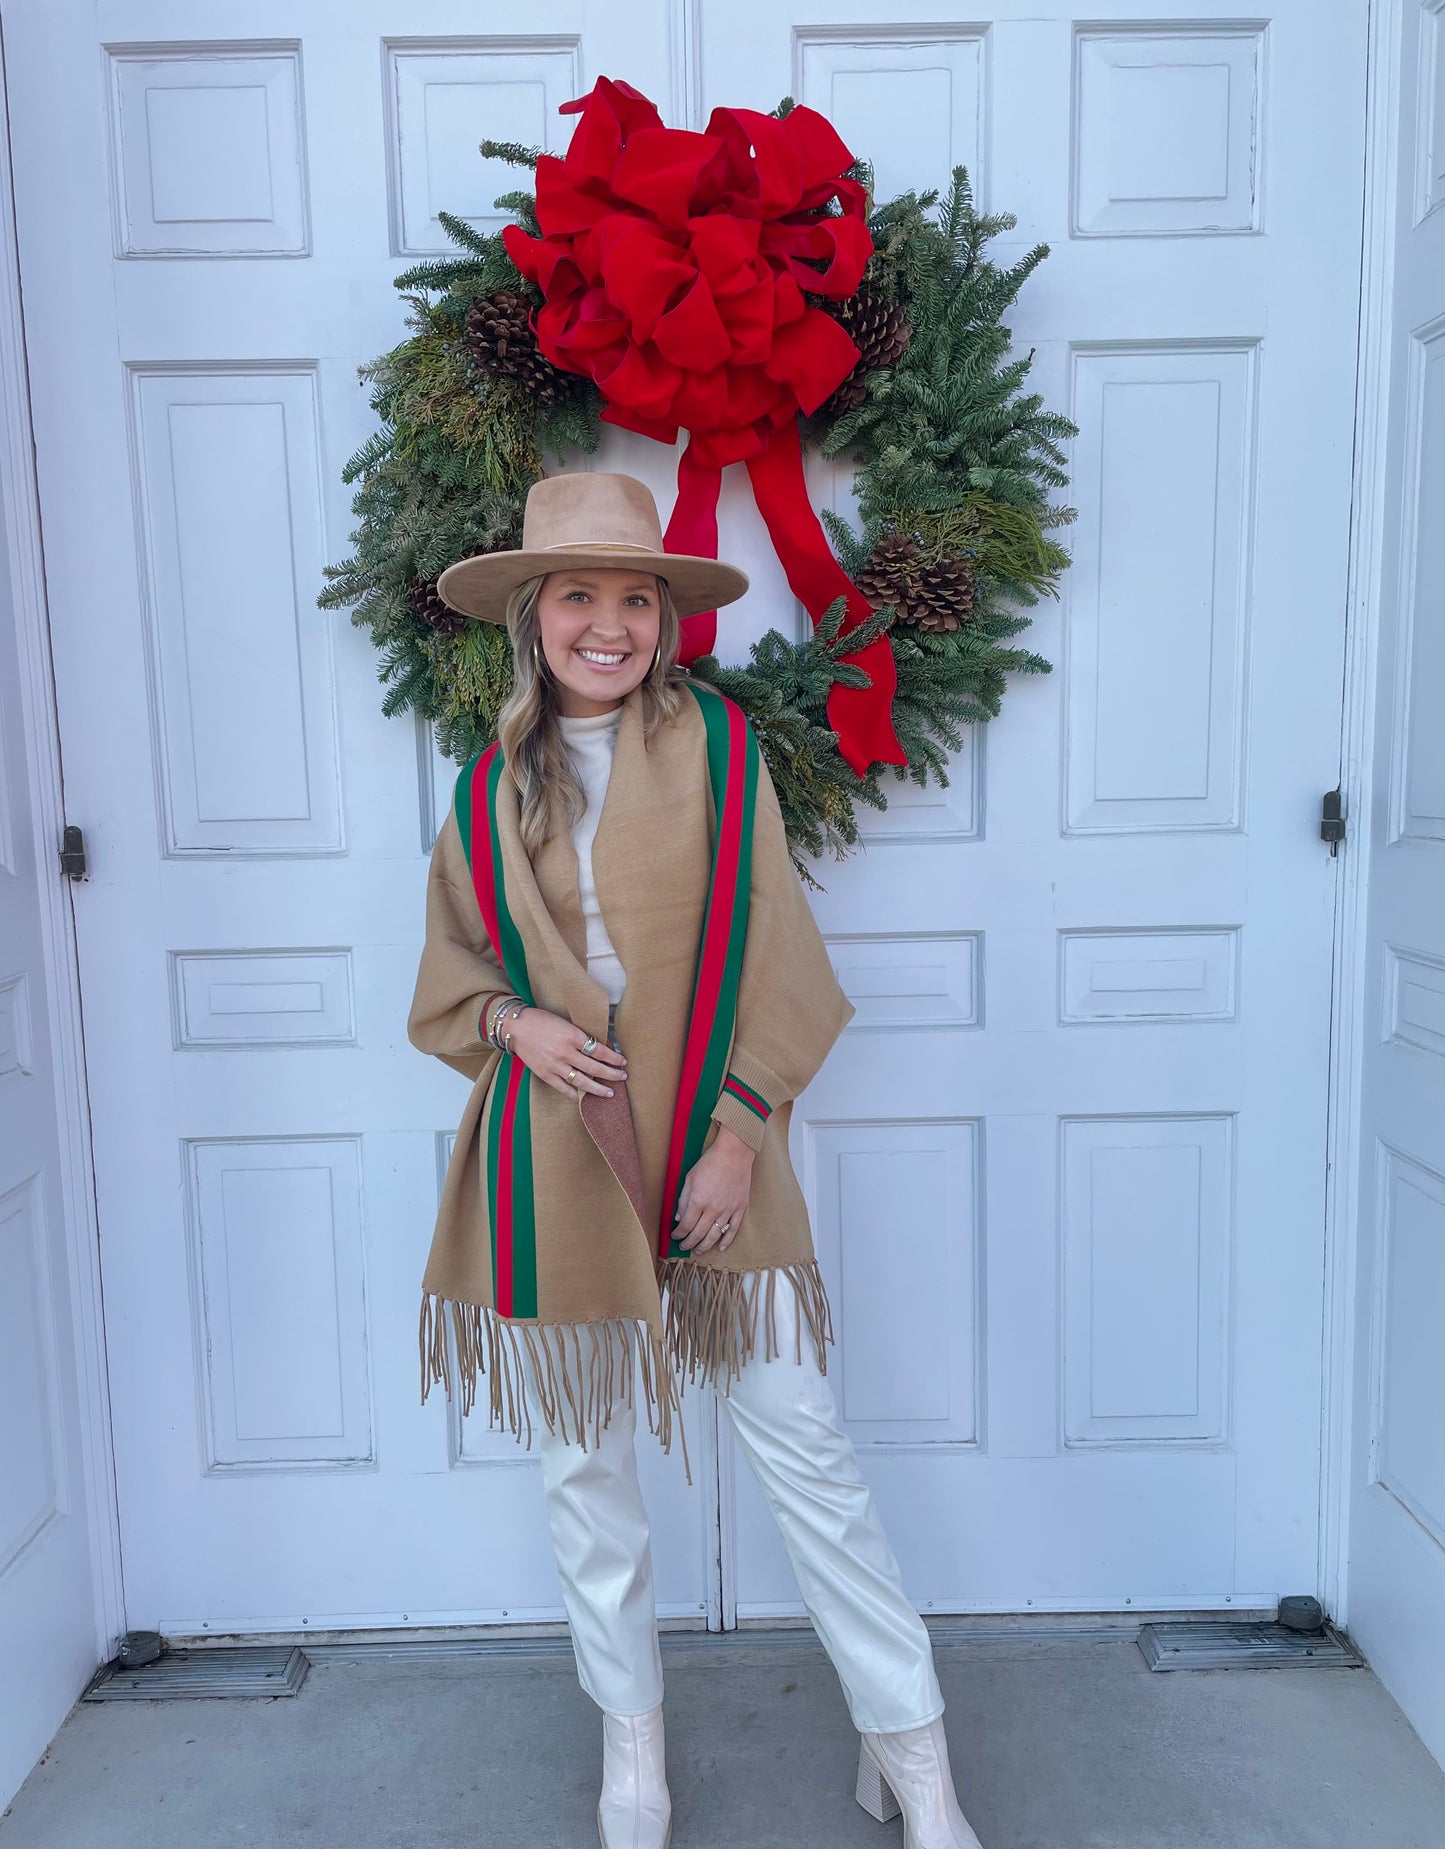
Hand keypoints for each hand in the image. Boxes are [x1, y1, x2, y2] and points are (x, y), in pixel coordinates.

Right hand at [503, 1005, 626, 1099]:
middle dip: (611, 1074)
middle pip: (594, 1068)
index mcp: (572, 1035)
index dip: (613, 1058)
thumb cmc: (541, 1021)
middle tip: (622, 1077)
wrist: (515, 1027)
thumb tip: (598, 1049)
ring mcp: (554, 1065)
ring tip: (609, 1092)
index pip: (599, 1050)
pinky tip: (583, 1097)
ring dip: (597, 1088)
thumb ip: (579, 1036)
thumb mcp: (565, 1023)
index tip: (623, 1061)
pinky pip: (563, 1088)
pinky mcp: (545, 1074)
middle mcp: (564, 1052)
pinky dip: (574, 1094)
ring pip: (581, 1082)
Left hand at [674, 1126, 754, 1253]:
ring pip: (715, 1235)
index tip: (675, 1236)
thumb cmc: (710, 1163)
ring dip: (705, 1246)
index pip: (686, 1225)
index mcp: (698, 1201)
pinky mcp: (740, 1208)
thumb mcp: (690, 1178)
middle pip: (699, 1234)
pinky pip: (733, 1229)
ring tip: (699, 1251)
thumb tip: (679, 1218)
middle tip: (684, 1247)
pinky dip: (726, 1240)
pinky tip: (720, 1247)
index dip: (678, 1234)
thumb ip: (683, 1200)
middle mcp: (713, 1209)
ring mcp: (728, 1210)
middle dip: (689, 1243)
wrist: (734, 1154)